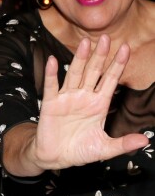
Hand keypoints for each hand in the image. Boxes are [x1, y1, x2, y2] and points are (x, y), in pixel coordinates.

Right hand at [32, 35, 148, 169]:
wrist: (55, 157)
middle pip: (93, 71)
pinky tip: (53, 61)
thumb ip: (122, 144)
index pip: (110, 80)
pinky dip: (51, 74)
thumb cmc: (80, 150)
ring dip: (79, 58)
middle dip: (100, 56)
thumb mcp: (104, 148)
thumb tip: (145, 140)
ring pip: (75, 74)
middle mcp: (84, 97)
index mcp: (99, 104)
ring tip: (85, 43)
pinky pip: (51, 86)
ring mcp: (67, 98)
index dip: (118, 65)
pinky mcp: (51, 104)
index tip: (126, 48)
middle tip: (106, 38)